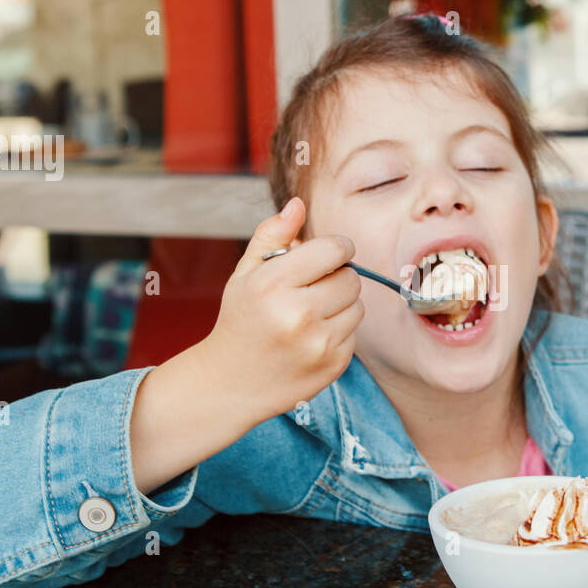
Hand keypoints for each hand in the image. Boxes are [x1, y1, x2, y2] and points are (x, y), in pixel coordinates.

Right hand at [201, 196, 363, 426]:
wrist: (230, 383)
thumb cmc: (240, 321)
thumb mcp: (245, 274)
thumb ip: (272, 235)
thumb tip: (298, 204)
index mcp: (272, 284)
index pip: (334, 250)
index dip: (337, 248)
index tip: (330, 254)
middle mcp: (297, 315)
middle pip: (351, 278)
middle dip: (337, 277)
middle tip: (312, 288)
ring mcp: (318, 344)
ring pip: (358, 306)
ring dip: (340, 305)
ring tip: (310, 315)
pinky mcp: (333, 365)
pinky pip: (355, 333)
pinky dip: (339, 332)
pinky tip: (311, 338)